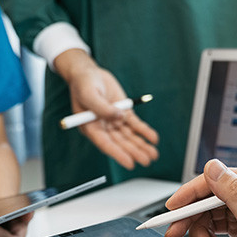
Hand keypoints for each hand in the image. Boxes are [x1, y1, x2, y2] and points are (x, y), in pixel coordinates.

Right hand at [54, 50, 158, 168]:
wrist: (88, 74)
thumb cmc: (83, 84)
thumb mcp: (89, 94)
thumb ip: (102, 108)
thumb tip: (119, 117)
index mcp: (91, 127)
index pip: (106, 144)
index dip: (118, 154)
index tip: (129, 163)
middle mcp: (103, 127)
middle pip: (120, 143)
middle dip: (134, 152)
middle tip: (146, 161)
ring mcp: (114, 121)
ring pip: (129, 136)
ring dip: (141, 145)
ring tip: (153, 155)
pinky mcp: (124, 113)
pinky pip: (135, 125)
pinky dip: (145, 131)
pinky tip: (153, 138)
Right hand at [164, 159, 236, 236]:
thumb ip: (233, 193)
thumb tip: (212, 168)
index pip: (213, 181)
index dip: (188, 195)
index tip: (172, 208)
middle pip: (205, 199)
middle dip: (189, 218)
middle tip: (174, 233)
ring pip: (206, 214)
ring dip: (199, 232)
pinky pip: (212, 226)